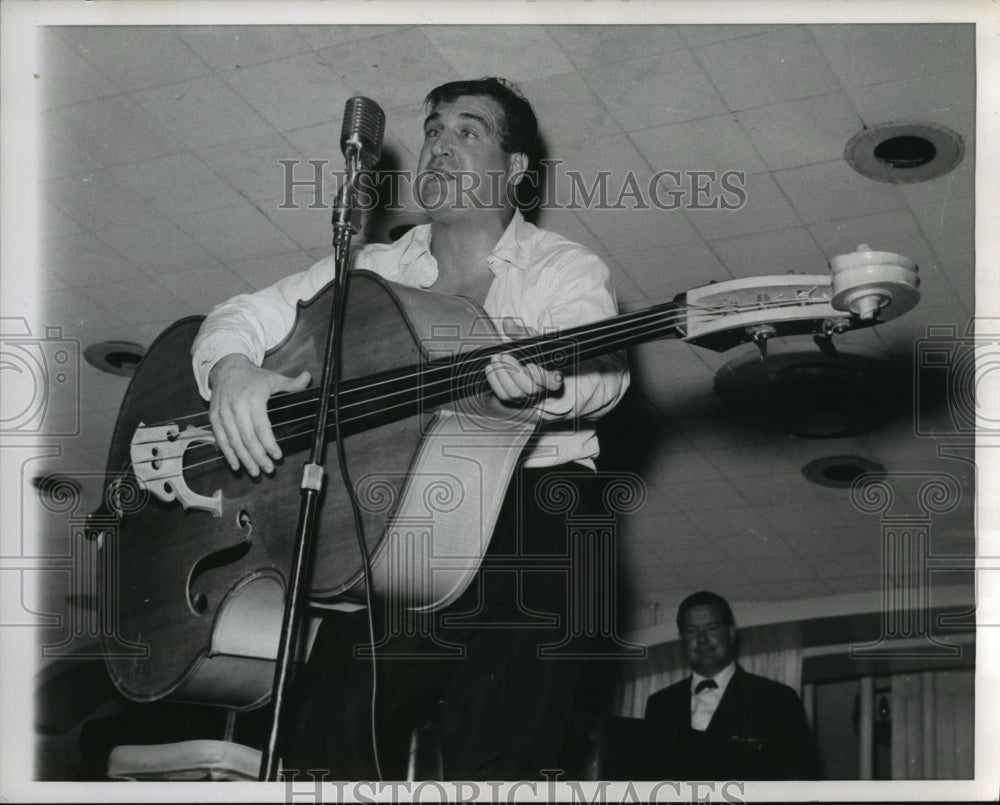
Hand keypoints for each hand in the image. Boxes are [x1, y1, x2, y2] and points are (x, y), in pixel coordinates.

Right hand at [208, 354, 310, 475]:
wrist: (226, 368)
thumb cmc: (253, 377)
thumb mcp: (273, 378)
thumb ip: (292, 383)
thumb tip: (308, 378)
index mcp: (253, 399)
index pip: (262, 427)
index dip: (269, 444)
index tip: (278, 456)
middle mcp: (236, 407)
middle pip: (248, 438)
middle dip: (258, 456)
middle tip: (268, 469)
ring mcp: (223, 413)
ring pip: (234, 441)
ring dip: (244, 459)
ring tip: (254, 471)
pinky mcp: (214, 417)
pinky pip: (220, 438)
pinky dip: (227, 453)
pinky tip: (236, 464)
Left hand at [485, 318, 562, 404]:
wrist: (517, 363)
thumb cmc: (529, 351)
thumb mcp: (528, 339)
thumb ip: (519, 332)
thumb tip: (507, 323)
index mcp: (550, 375)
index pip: (554, 383)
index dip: (543, 377)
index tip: (531, 364)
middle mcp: (539, 389)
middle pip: (530, 388)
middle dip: (515, 371)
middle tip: (504, 355)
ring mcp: (525, 397)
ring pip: (515, 393)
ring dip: (502, 374)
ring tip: (495, 359)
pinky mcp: (512, 399)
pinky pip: (503, 395)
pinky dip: (495, 381)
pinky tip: (490, 368)